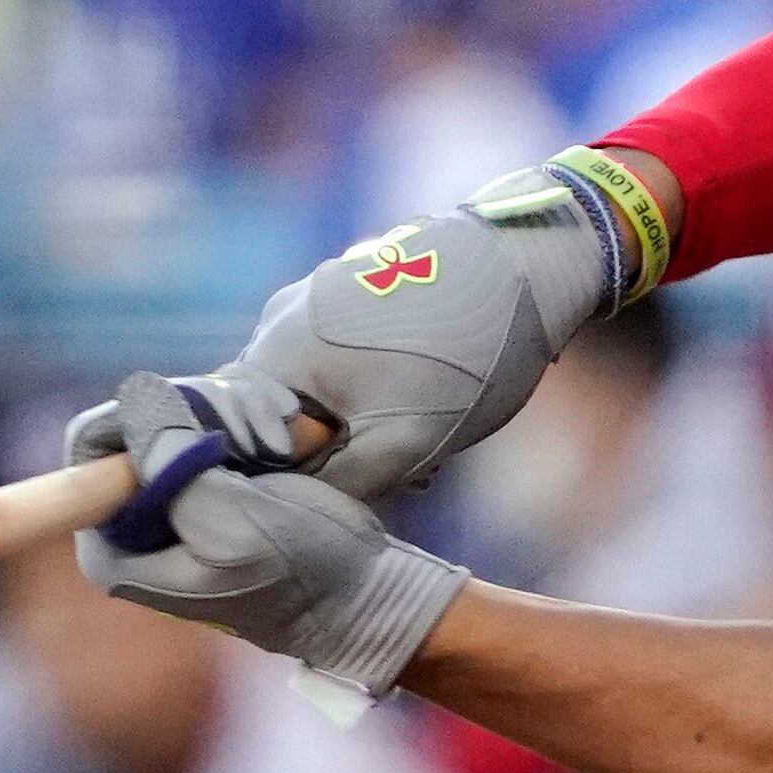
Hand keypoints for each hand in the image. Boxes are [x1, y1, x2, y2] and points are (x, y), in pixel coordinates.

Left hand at [76, 376, 468, 698]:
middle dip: (203, 411)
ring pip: (179, 407)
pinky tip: (286, 440)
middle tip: (263, 440)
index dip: (147, 416)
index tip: (213, 431)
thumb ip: (173, 461)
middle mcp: (130, 520)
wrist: (362, 592)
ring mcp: (169, 493)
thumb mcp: (231, 519)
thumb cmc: (301, 573)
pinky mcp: (208, 475)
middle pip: (136, 416)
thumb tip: (136, 395)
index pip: (91, 443)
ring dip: (236, 412)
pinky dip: (250, 414)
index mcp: (114, 547)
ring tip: (282, 446)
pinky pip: (211, 415)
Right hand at [115, 155, 662, 504]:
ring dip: (362, 422)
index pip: (241, 437)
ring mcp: (320, 294)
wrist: (531, 262)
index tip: (339, 494)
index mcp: (277, 349)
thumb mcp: (403, 444)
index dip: (285, 478)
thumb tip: (298, 510)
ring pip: (320, 386)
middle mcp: (283, 316)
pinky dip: (379, 387)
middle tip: (396, 472)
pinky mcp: (357, 285)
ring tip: (425, 436)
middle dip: (332, 451)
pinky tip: (431, 399)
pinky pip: (346, 355)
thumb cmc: (463, 355)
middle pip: (280, 412)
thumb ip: (338, 483)